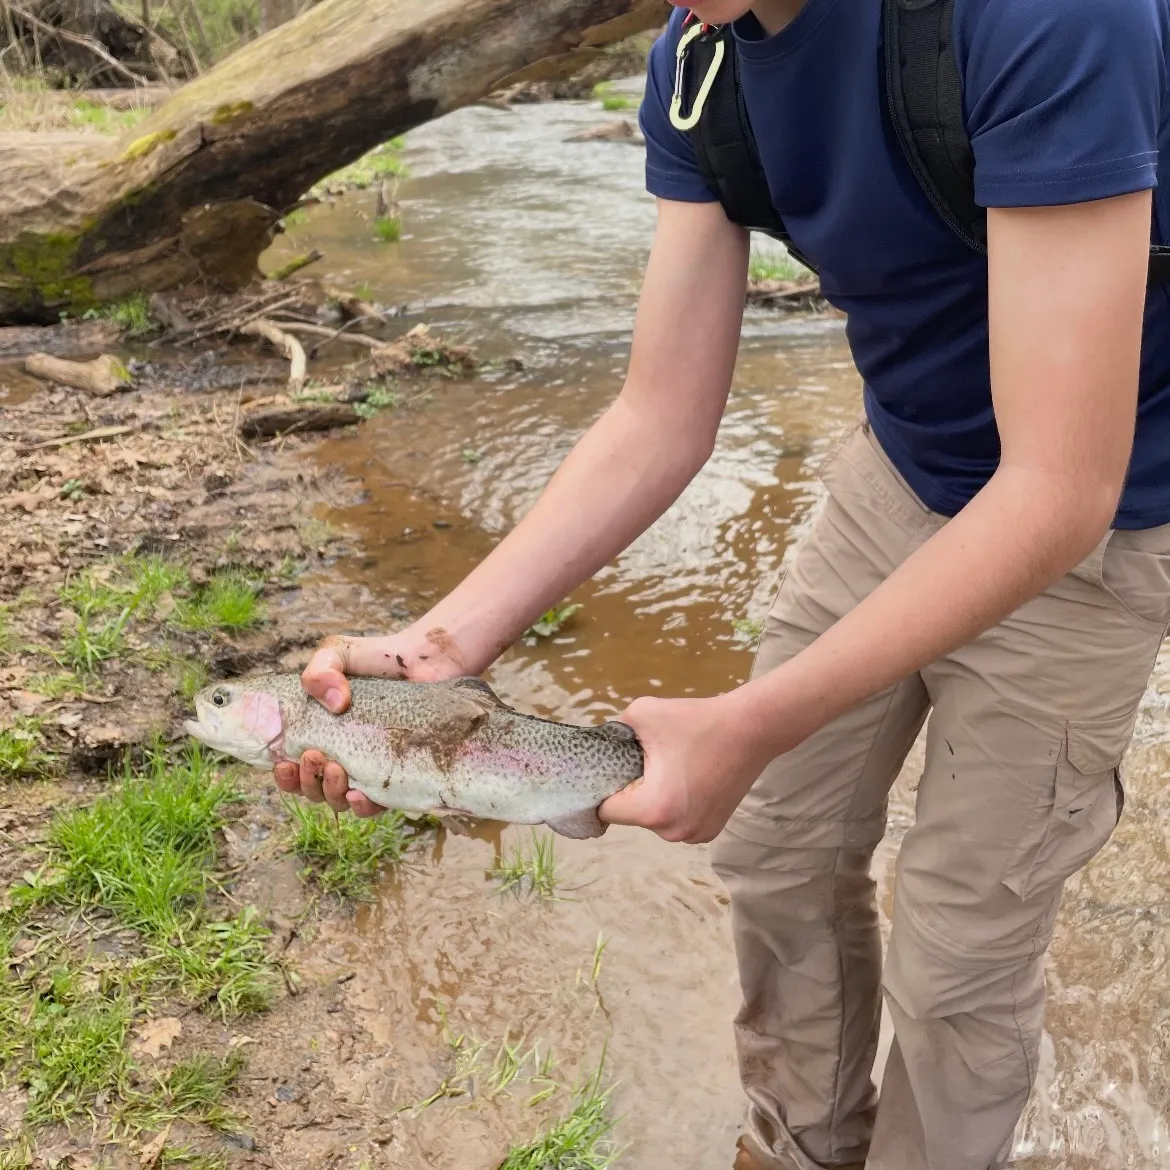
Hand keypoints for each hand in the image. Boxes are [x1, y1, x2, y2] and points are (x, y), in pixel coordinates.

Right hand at [273, 624, 468, 816]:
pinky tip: (360, 793)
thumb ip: (320, 670)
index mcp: (320, 735)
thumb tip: (335, 703)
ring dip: (330, 792)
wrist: (426, 661)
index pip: (293, 768)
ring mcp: (369, 767)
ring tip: (336, 768)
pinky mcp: (396, 775)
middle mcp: (341, 756)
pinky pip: (375, 805)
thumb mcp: (338, 654)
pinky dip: (362, 806)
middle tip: (314, 756)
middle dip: (307, 781)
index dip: (284, 775)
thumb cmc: (378, 659)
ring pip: (339, 800)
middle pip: (312, 789)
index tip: (283, 763)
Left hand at [598, 693, 781, 843]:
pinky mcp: (710, 832)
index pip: (605, 811)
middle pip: (630, 817)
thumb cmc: (698, 721)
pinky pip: (675, 821)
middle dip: (631, 790)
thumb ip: (612, 730)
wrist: (752, 729)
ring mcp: (695, 836)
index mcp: (654, 809)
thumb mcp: (643, 713)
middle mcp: (673, 832)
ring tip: (672, 767)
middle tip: (647, 761)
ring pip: (654, 820)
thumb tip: (599, 742)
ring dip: (653, 798)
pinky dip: (674, 805)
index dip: (602, 787)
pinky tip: (687, 778)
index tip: (612, 768)